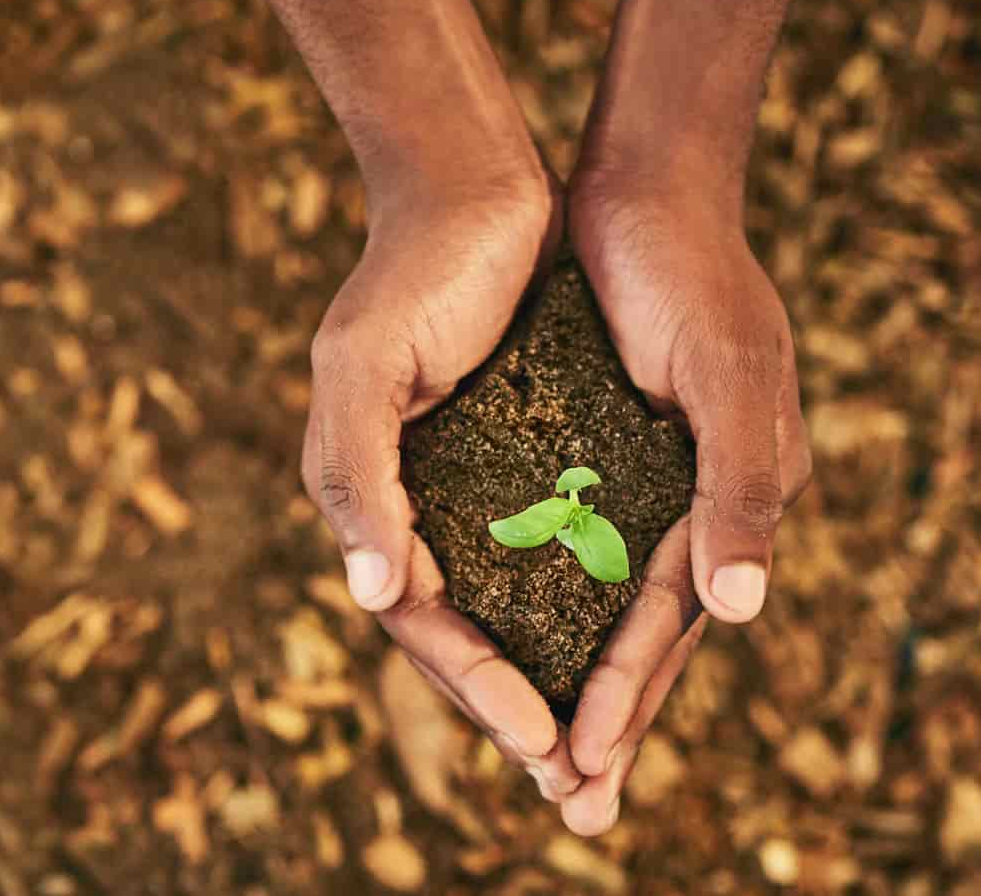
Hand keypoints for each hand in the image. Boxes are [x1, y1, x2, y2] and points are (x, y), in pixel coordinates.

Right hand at [304, 176, 597, 798]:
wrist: (471, 188)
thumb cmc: (411, 274)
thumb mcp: (361, 368)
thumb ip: (357, 479)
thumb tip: (368, 596)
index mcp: (371, 499)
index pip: (419, 619)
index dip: (476, 683)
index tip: (541, 741)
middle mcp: (417, 506)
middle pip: (465, 634)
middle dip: (515, 713)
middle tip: (579, 793)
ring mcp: (469, 487)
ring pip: (511, 607)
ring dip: (552, 678)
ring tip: (601, 752)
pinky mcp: (522, 458)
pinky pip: (550, 554)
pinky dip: (580, 607)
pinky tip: (623, 646)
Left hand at [546, 167, 812, 833]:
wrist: (639, 190)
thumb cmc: (692, 276)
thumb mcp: (732, 373)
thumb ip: (742, 489)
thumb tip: (740, 613)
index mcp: (725, 504)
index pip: (666, 625)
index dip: (623, 696)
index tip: (577, 766)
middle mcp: (679, 506)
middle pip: (633, 636)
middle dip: (599, 718)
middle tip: (566, 809)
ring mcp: (628, 484)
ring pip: (591, 604)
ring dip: (563, 675)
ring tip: (533, 755)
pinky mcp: (580, 454)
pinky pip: (556, 547)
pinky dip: (535, 601)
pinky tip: (502, 640)